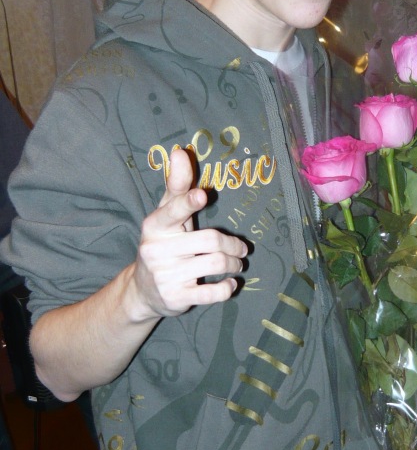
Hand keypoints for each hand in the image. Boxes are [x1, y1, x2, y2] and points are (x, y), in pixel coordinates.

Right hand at [131, 148, 247, 319]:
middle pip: (210, 241)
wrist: (143, 291)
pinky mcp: (176, 298)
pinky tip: (229, 282)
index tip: (202, 195)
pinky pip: (212, 292)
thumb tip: (179, 151)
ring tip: (237, 264)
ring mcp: (165, 276)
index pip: (172, 211)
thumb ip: (176, 186)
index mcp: (154, 226)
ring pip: (215, 264)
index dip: (188, 203)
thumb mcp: (166, 216)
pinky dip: (227, 287)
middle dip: (233, 245)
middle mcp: (156, 250)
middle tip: (241, 249)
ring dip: (234, 264)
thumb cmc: (163, 244)